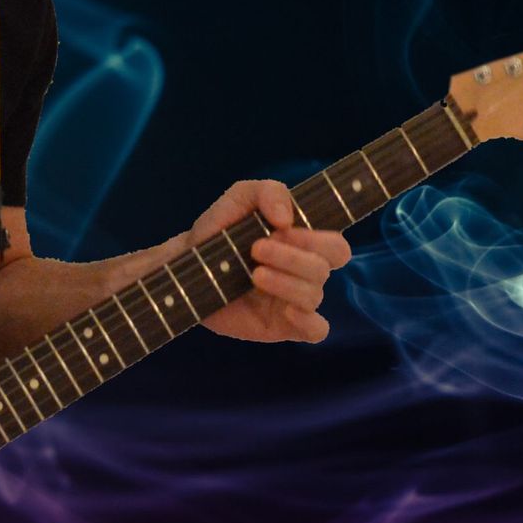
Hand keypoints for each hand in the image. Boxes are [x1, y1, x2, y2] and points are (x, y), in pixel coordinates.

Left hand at [183, 178, 350, 342]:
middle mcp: (305, 273)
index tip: (280, 230)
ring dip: (286, 282)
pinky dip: (307, 320)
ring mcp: (296, 301)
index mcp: (304, 244)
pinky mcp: (283, 326)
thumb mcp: (241, 197)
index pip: (336, 246)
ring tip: (254, 274)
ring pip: (315, 296)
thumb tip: (286, 219)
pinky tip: (284, 310)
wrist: (187, 265)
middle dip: (293, 258)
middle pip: (325, 269)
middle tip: (257, 249)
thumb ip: (269, 192)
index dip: (315, 239)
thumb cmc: (220, 230)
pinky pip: (316, 330)